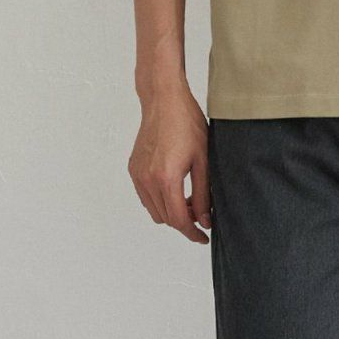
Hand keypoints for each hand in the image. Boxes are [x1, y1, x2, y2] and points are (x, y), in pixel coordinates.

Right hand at [128, 81, 211, 242]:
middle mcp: (147, 180)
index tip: (204, 237)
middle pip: (166, 219)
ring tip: (190, 199)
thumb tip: (204, 220)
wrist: (163, 100)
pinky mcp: (133, 169)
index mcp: (166, 179)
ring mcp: (137, 175)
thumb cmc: (187, 124)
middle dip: (184, 222)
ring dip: (171, 212)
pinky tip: (175, 188)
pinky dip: (160, 200)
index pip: (179, 220)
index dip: (193, 233)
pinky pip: (145, 196)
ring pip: (154, 211)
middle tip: (202, 213)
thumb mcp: (203, 160)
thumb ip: (204, 193)